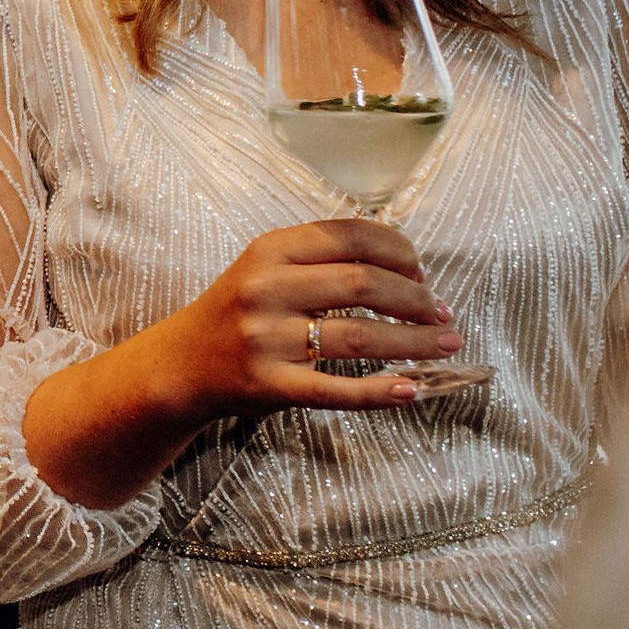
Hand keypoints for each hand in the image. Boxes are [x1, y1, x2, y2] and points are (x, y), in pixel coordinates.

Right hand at [157, 217, 460, 420]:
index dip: (398, 251)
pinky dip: (380, 392)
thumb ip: (321, 259)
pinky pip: (337, 390)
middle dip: (415, 298)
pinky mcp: (270, 385)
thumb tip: (405, 267)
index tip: (422, 272)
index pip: (349, 236)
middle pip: (362, 283)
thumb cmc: (238, 312)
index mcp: (269, 249)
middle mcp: (266, 288)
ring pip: (359, 337)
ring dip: (415, 343)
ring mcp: (267, 338)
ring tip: (446, 344)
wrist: (182, 363)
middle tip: (441, 313)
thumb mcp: (266, 268)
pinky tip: (411, 389)